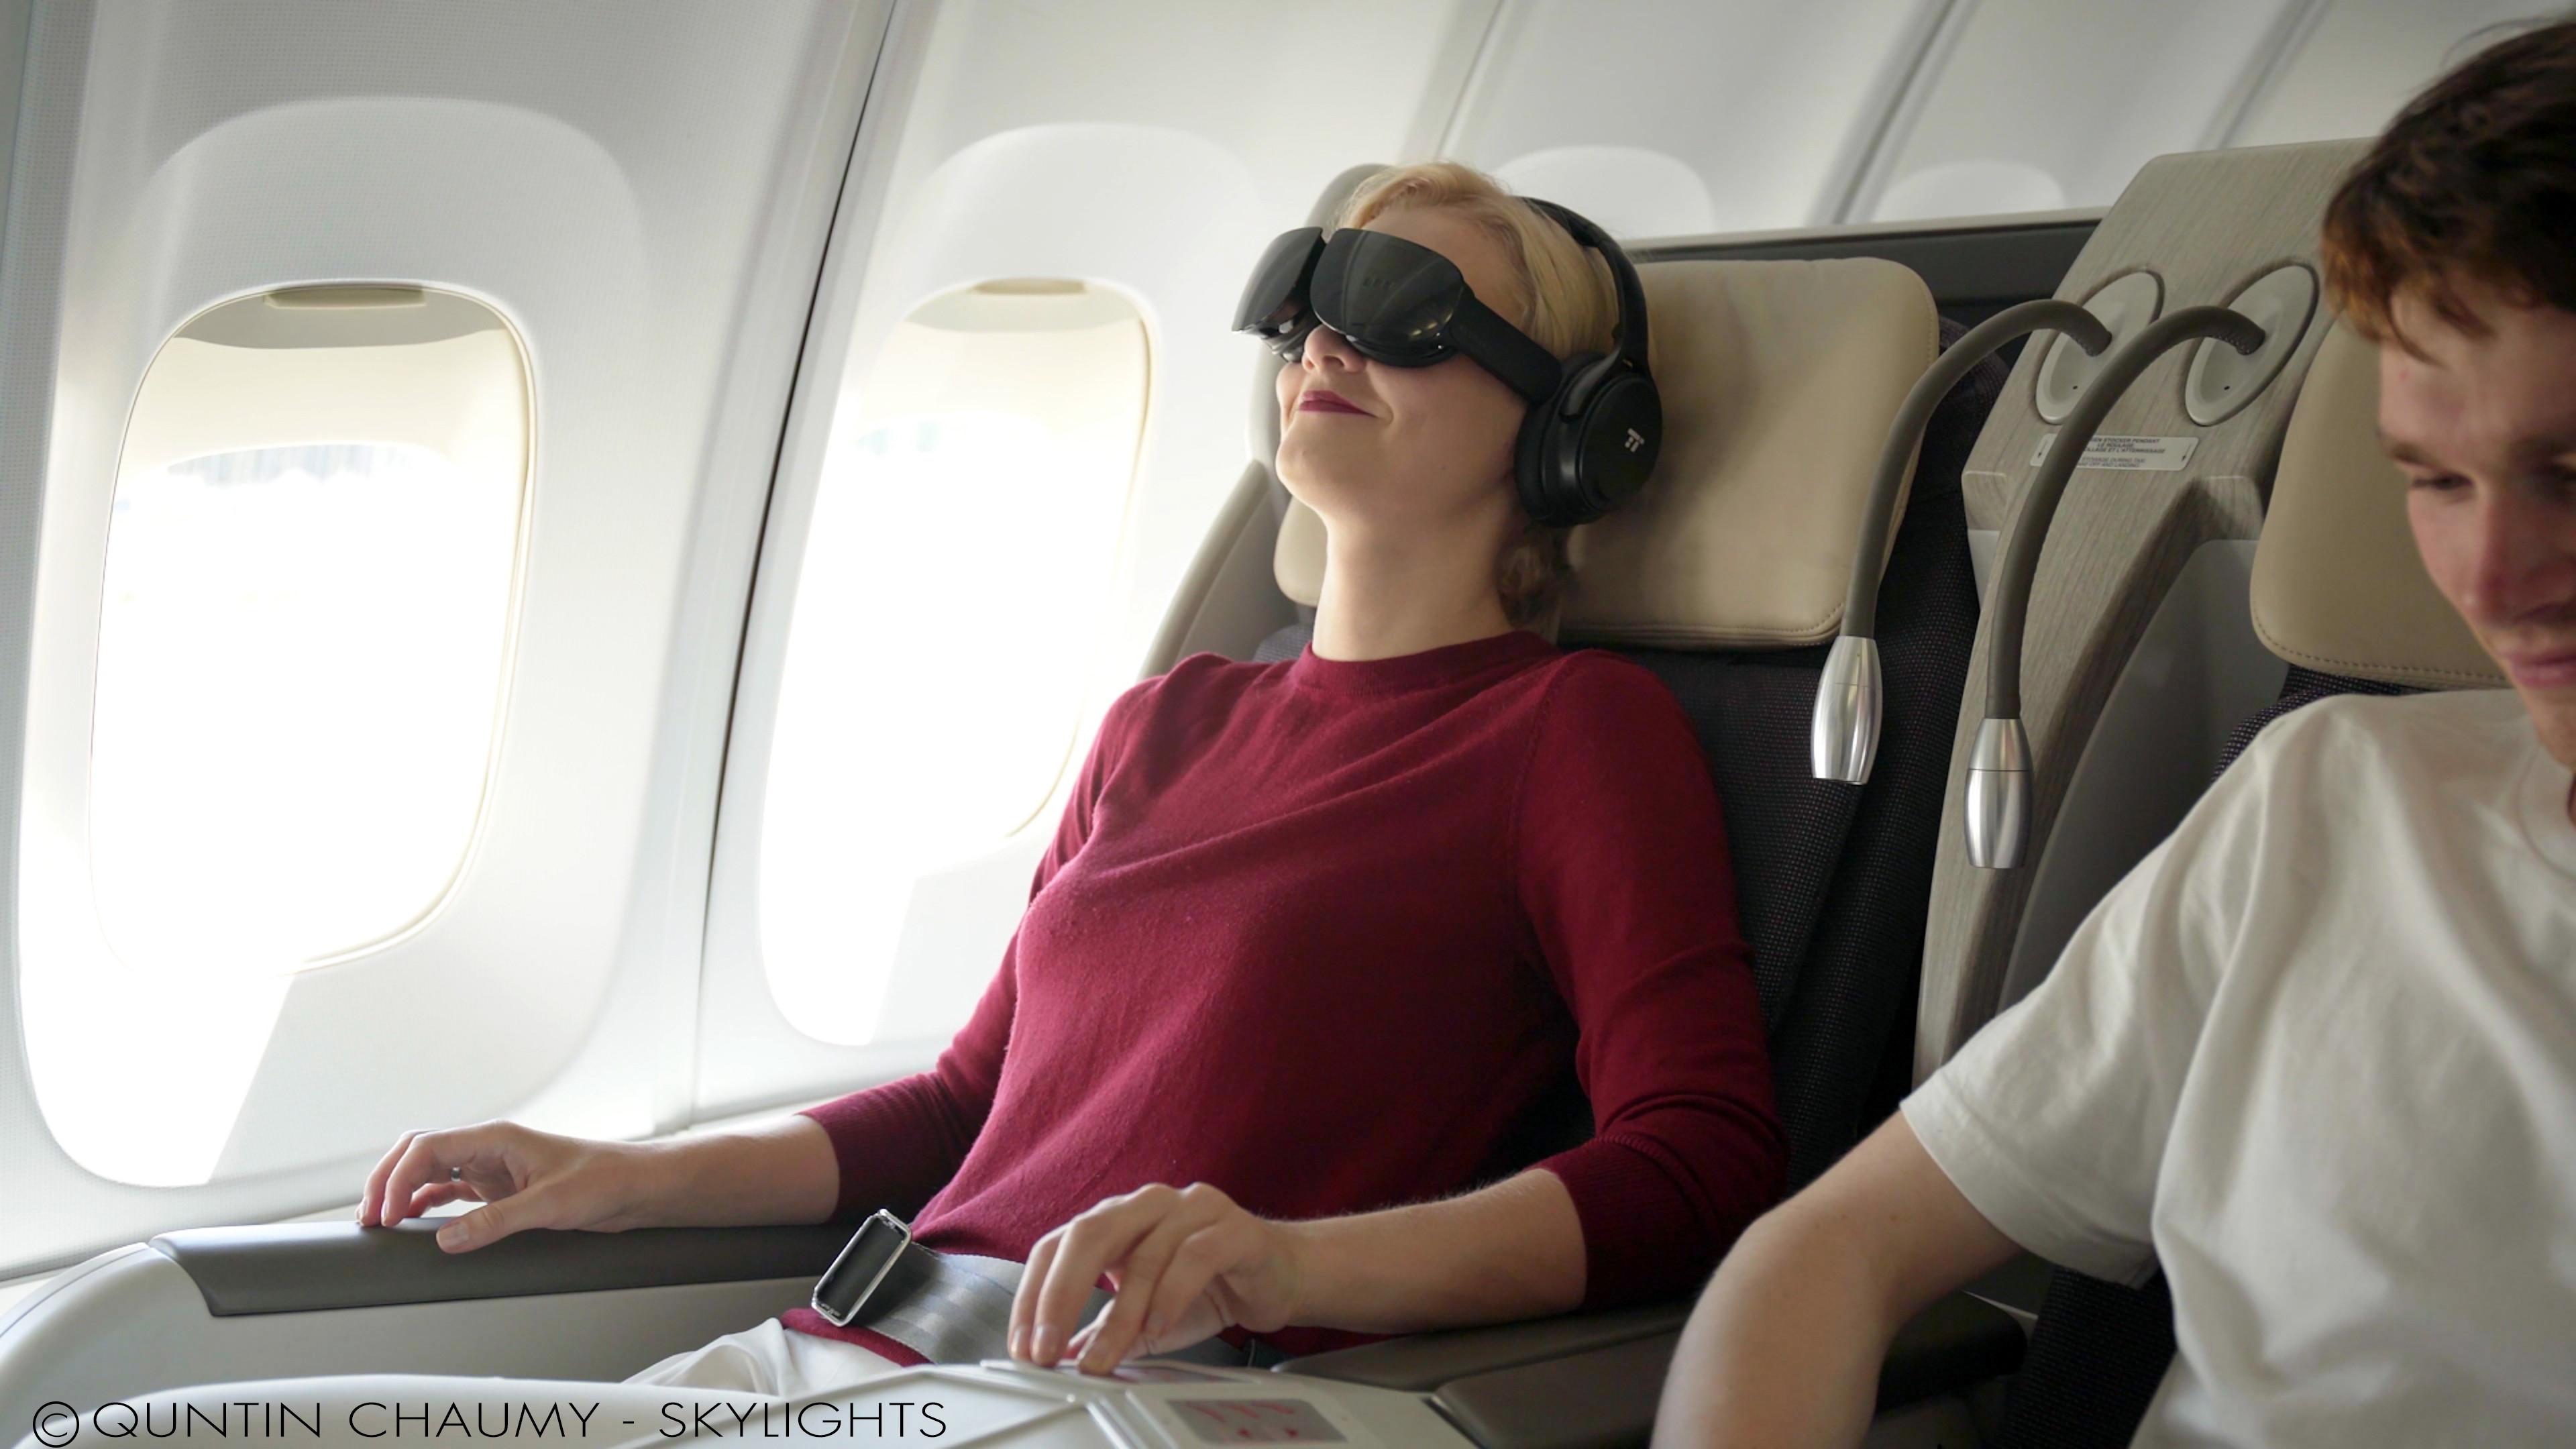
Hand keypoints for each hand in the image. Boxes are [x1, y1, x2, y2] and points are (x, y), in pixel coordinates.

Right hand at [357, 1120, 652, 1252]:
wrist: (634, 1187)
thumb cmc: (603, 1181)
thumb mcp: (550, 1203)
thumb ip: (497, 1221)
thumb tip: (446, 1240)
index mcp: (495, 1138)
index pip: (428, 1148)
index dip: (397, 1178)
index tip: (385, 1213)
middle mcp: (488, 1149)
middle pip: (419, 1154)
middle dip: (387, 1180)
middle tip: (368, 1217)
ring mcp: (491, 1168)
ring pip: (430, 1173)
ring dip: (401, 1194)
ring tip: (380, 1223)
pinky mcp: (499, 1189)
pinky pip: (450, 1194)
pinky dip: (425, 1205)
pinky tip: (412, 1222)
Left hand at [1010, 1183, 1307, 1373]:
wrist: (1281, 1274)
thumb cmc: (1209, 1287)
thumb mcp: (1143, 1317)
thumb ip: (1100, 1330)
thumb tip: (1056, 1357)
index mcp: (1117, 1219)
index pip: (1057, 1245)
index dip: (1032, 1295)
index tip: (1025, 1346)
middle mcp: (1148, 1204)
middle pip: (1088, 1234)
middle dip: (1059, 1295)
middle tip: (1047, 1347)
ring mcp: (1192, 1209)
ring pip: (1142, 1254)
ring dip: (1119, 1315)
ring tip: (1105, 1357)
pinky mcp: (1232, 1227)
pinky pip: (1194, 1256)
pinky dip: (1171, 1295)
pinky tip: (1161, 1327)